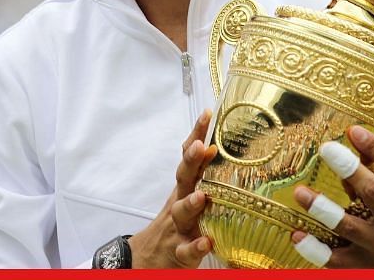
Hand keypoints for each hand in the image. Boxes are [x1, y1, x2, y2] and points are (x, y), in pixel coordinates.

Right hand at [128, 109, 217, 267]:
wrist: (147, 258)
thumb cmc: (177, 226)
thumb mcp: (189, 199)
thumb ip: (206, 179)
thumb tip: (225, 153)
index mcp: (186, 189)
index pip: (191, 158)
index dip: (197, 136)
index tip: (208, 115)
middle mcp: (180, 203)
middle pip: (184, 178)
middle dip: (191, 161)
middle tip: (202, 146)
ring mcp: (178, 228)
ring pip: (181, 213)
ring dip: (190, 203)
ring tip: (201, 197)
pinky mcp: (179, 253)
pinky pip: (187, 250)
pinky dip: (195, 246)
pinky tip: (205, 242)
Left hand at [291, 126, 373, 267]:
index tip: (354, 131)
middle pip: (373, 193)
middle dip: (350, 170)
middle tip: (327, 149)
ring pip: (348, 227)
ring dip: (322, 209)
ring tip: (300, 191)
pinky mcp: (363, 266)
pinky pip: (335, 259)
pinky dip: (314, 249)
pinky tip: (296, 234)